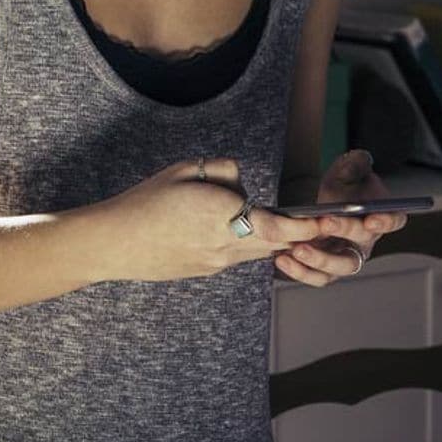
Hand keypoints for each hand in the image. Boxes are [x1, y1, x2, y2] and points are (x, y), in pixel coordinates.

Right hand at [92, 158, 322, 281]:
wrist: (114, 243)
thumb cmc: (146, 200)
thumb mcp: (186, 170)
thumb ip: (224, 172)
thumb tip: (244, 183)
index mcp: (221, 214)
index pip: (277, 227)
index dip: (306, 226)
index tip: (327, 220)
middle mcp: (224, 244)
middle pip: (275, 243)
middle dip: (299, 233)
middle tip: (321, 222)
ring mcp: (215, 262)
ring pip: (258, 252)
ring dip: (273, 239)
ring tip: (285, 224)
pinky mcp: (207, 270)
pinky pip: (238, 257)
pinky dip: (249, 244)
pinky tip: (240, 230)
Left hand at [274, 149, 407, 287]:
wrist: (320, 207)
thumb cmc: (340, 191)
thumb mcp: (345, 172)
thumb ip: (354, 164)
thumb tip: (360, 159)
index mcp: (378, 217)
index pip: (392, 221)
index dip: (386, 221)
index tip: (371, 218)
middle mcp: (365, 243)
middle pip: (361, 244)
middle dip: (344, 233)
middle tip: (325, 222)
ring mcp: (346, 260)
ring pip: (339, 267)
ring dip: (319, 260)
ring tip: (299, 249)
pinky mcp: (326, 271)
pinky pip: (317, 277)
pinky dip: (300, 272)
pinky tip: (283, 259)